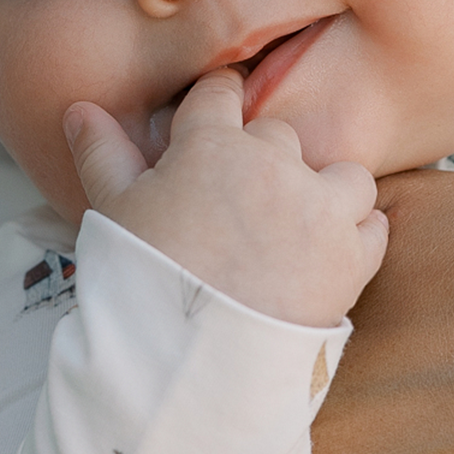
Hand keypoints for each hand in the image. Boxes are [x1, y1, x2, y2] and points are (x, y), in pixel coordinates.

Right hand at [63, 74, 386, 327]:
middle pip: (279, 135)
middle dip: (265, 159)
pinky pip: (374, 225)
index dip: (218, 102)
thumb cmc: (143, 281)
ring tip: (300, 222)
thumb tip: (79, 110)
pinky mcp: (352, 256)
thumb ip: (102, 153)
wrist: (190, 359)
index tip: (219, 114)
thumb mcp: (113, 211)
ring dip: (326, 190)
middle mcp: (274, 164)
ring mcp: (319, 208)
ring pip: (344, 173)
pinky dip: (359, 233)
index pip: (220, 94)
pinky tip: (334, 250)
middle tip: (244, 199)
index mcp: (212, 145)